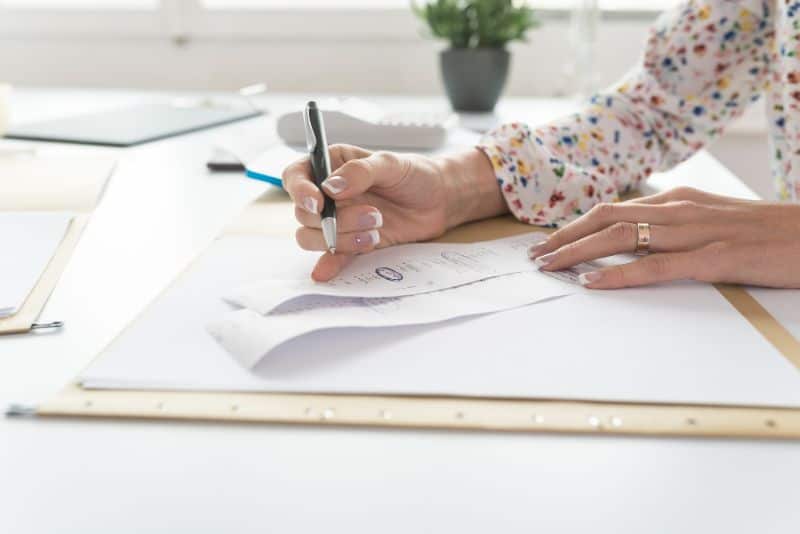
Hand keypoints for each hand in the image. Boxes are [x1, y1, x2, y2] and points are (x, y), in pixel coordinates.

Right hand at [282, 144, 505, 280]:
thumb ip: (360, 172)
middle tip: (374, 214)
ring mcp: (339, 221)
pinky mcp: (352, 243)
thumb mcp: (390, 164)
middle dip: (335, 219)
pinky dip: (327, 264)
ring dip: (341, 238)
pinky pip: (331, 256)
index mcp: (331, 166)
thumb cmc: (414, 174)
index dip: (299, 191)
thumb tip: (331, 187)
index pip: (296, 176)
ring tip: (377, 230)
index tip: (317, 203)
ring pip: (313, 237)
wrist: (439, 201)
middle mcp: (329, 195)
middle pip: (304, 214)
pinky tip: (326, 272)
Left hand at [528, 187, 799, 288]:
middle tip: (535, 257)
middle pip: (606, 218)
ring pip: (623, 236)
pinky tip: (593, 283)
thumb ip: (673, 228)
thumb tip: (635, 242)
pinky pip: (658, 266)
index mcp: (678, 200)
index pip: (612, 209)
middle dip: (565, 238)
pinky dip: (620, 274)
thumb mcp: (712, 222)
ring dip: (579, 252)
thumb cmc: (766, 234)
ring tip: (549, 268)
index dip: (574, 226)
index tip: (548, 243)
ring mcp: (698, 232)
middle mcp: (681, 209)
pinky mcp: (717, 257)